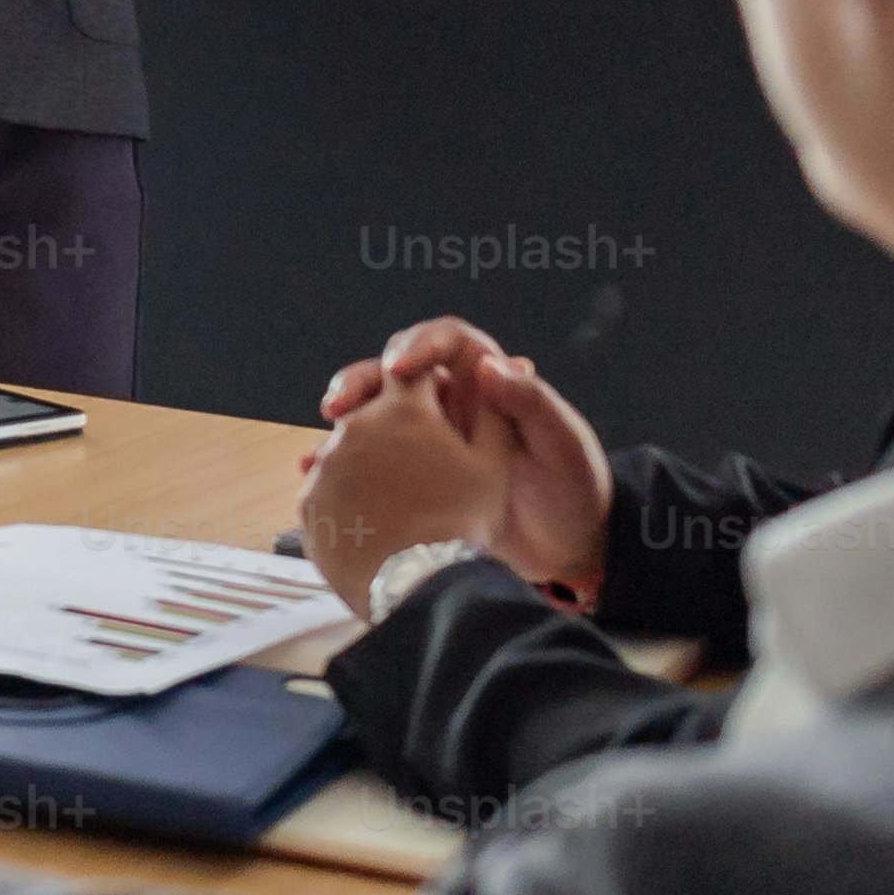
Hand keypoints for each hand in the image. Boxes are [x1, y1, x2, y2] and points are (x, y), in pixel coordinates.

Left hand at [295, 378, 513, 612]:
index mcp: (402, 409)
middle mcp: (354, 427)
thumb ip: (492, 410)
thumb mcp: (492, 463)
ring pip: (348, 452)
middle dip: (395, 430)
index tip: (435, 405)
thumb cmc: (464, 523)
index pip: (411, 375)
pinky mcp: (308, 502)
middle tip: (419, 467)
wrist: (422, 588)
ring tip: (399, 503)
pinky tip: (375, 522)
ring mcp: (326, 466)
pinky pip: (328, 489)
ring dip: (369, 466)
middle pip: (374, 412)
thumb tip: (495, 369)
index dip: (427, 389)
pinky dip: (348, 499)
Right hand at [315, 314, 613, 605]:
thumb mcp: (564, 447)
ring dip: (347, 421)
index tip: (399, 369)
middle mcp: (456, 402)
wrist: (572, 551)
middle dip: (363, 381)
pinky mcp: (417, 476)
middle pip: (397, 373)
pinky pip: (372, 460)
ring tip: (325, 445)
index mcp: (491, 382)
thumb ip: (533, 405)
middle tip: (339, 406)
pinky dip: (344, 463)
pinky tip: (318, 476)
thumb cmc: (575, 492)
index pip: (447, 342)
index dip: (418, 344)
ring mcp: (432, 440)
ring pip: (376, 413)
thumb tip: (492, 364)